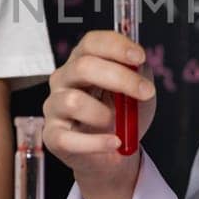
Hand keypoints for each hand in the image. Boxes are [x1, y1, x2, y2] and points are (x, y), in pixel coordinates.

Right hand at [42, 31, 155, 198]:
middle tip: (145, 92)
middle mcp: (63, 80)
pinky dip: (97, 143)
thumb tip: (137, 64)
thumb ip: (138, 74)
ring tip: (116, 124)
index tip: (139, 58)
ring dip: (103, 113)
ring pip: (74, 102)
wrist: (114, 155)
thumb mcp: (137, 92)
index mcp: (82, 62)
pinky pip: (69, 138)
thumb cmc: (122, 117)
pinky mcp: (53, 136)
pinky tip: (113, 142)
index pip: (91, 43)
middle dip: (119, 78)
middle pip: (83, 67)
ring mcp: (54, 107)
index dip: (116, 46)